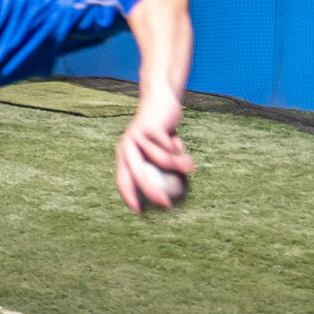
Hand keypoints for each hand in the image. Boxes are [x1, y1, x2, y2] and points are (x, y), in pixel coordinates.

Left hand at [115, 91, 193, 212]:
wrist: (160, 99)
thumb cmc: (160, 130)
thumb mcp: (157, 150)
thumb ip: (160, 168)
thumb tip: (170, 194)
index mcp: (124, 154)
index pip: (123, 180)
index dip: (129, 197)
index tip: (139, 213)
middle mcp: (126, 147)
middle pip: (138, 175)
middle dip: (151, 192)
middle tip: (166, 204)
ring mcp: (137, 136)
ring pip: (161, 159)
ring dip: (179, 165)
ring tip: (190, 167)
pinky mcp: (151, 127)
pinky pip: (169, 146)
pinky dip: (178, 148)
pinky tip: (179, 143)